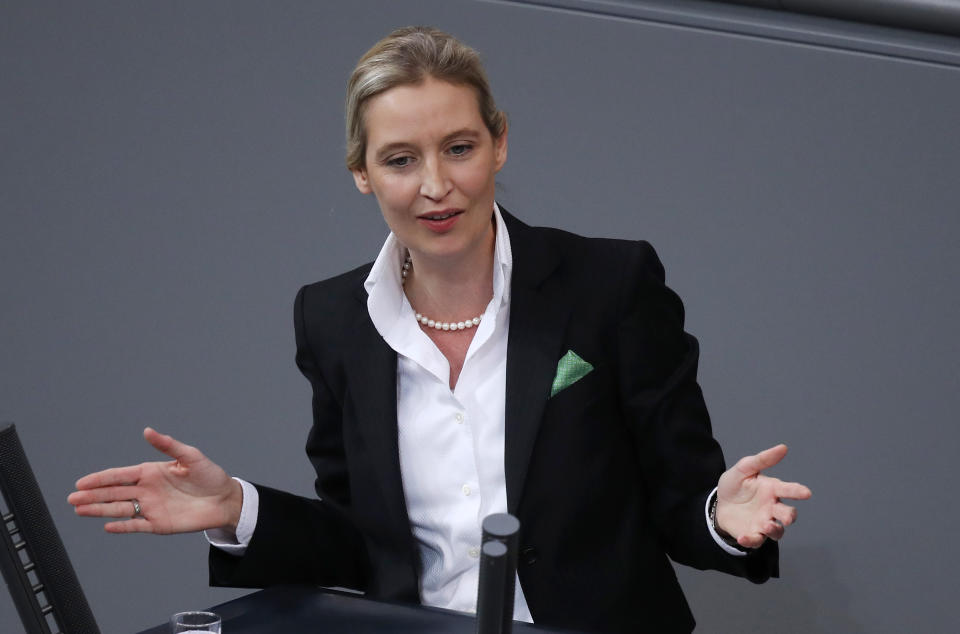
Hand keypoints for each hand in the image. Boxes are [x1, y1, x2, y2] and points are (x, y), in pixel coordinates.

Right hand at [68, 427, 242, 534]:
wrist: (225, 499)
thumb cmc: (210, 476)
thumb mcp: (191, 456)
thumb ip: (168, 445)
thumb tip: (147, 431)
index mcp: (151, 473)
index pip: (120, 476)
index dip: (100, 479)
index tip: (81, 482)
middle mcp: (147, 490)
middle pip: (114, 493)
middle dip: (92, 496)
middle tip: (72, 499)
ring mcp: (151, 508)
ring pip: (120, 509)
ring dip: (100, 510)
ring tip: (80, 510)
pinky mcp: (159, 524)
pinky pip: (137, 525)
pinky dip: (122, 526)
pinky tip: (107, 526)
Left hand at [715, 444, 811, 548]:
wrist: (718, 503)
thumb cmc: (735, 485)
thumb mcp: (744, 469)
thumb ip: (762, 460)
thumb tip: (783, 447)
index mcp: (772, 490)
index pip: (788, 490)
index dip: (797, 491)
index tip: (806, 493)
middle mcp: (772, 507)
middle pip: (788, 514)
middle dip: (789, 516)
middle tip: (787, 516)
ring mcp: (764, 522)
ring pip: (777, 531)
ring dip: (774, 529)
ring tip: (766, 525)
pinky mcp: (753, 534)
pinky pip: (756, 541)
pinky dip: (751, 540)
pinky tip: (743, 537)